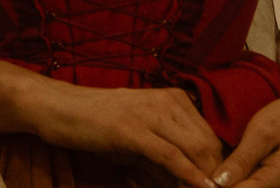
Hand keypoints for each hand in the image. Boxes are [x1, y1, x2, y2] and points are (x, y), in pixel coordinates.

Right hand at [0, 61, 221, 187]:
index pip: (209, 137)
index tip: (219, 187)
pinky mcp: (133, 129)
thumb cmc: (98, 125)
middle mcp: (169, 102)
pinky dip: (188, 175)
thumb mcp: (138, 137)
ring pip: (194, 148)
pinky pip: (169, 155)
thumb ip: (162, 155)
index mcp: (174, 100)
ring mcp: (151, 114)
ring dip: (205, 177)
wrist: (59, 107)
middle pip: (209, 144)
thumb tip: (185, 180)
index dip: (217, 167)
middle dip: (216, 174)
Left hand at [208, 44, 279, 187]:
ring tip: (211, 176)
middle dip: (223, 187)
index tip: (199, 180)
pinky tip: (225, 176)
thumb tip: (216, 183)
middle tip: (200, 177)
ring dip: (231, 185)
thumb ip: (241, 159)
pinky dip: (239, 184)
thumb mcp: (262, 131)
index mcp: (278, 178)